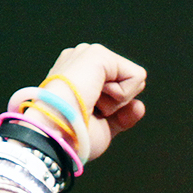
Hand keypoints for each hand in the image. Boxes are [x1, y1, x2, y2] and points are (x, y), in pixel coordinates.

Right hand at [35, 43, 146, 161]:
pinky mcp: (97, 55)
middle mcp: (81, 60)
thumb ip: (122, 116)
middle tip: (89, 112)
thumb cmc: (70, 138)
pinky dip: (123, 96)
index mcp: (78, 74)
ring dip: (118, 102)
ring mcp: (87, 54)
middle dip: (117, 104)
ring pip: (133, 79)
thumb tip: (139, 105)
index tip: (88, 118)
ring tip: (89, 105)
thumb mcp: (103, 128)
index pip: (118, 88)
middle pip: (128, 82)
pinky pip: (136, 76)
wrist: (54, 137)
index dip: (114, 110)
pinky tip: (96, 98)